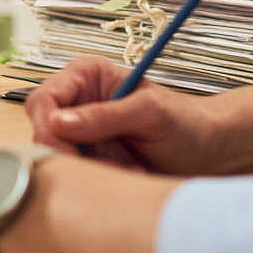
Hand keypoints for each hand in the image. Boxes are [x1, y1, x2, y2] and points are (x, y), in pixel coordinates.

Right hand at [26, 56, 221, 173]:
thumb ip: (104, 116)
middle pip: (43, 129)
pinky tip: (128, 174)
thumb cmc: (185, 122)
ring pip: (59, 155)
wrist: (208, 151)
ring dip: (90, 168)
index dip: (49, 128)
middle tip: (105, 168)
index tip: (71, 155)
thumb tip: (57, 122)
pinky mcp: (90, 155)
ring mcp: (82, 129)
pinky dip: (99, 178)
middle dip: (72, 154)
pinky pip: (77, 171)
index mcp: (86, 75)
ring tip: (128, 169)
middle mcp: (77, 99)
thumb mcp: (148, 114)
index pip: (44, 99)